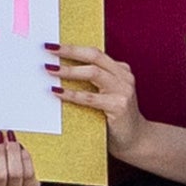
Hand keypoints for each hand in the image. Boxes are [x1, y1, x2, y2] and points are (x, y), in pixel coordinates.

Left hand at [51, 43, 145, 159]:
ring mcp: (123, 90)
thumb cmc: (115, 118)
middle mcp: (124, 76)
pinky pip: (90, 98)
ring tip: (50, 70)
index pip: (94, 52)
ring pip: (93, 73)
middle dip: (69, 51)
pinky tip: (57, 92)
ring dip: (69, 70)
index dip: (73, 47)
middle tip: (48, 50)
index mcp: (120, 70)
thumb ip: (91, 83)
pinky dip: (72, 94)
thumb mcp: (106, 95)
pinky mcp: (119, 106)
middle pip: (94, 56)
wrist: (136, 140)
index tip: (52, 45)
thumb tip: (57, 72)